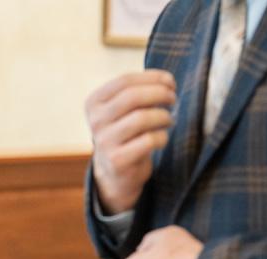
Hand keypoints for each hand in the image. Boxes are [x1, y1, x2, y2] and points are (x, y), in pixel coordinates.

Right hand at [85, 70, 175, 213]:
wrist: (114, 172)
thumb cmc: (124, 133)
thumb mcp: (121, 110)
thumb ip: (137, 92)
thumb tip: (167, 81)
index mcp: (94, 103)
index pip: (125, 81)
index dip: (153, 78)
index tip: (170, 82)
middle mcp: (96, 121)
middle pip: (133, 97)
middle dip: (160, 94)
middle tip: (173, 99)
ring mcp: (104, 142)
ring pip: (142, 118)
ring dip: (163, 116)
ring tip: (169, 120)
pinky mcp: (117, 160)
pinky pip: (148, 140)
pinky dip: (162, 137)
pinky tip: (162, 138)